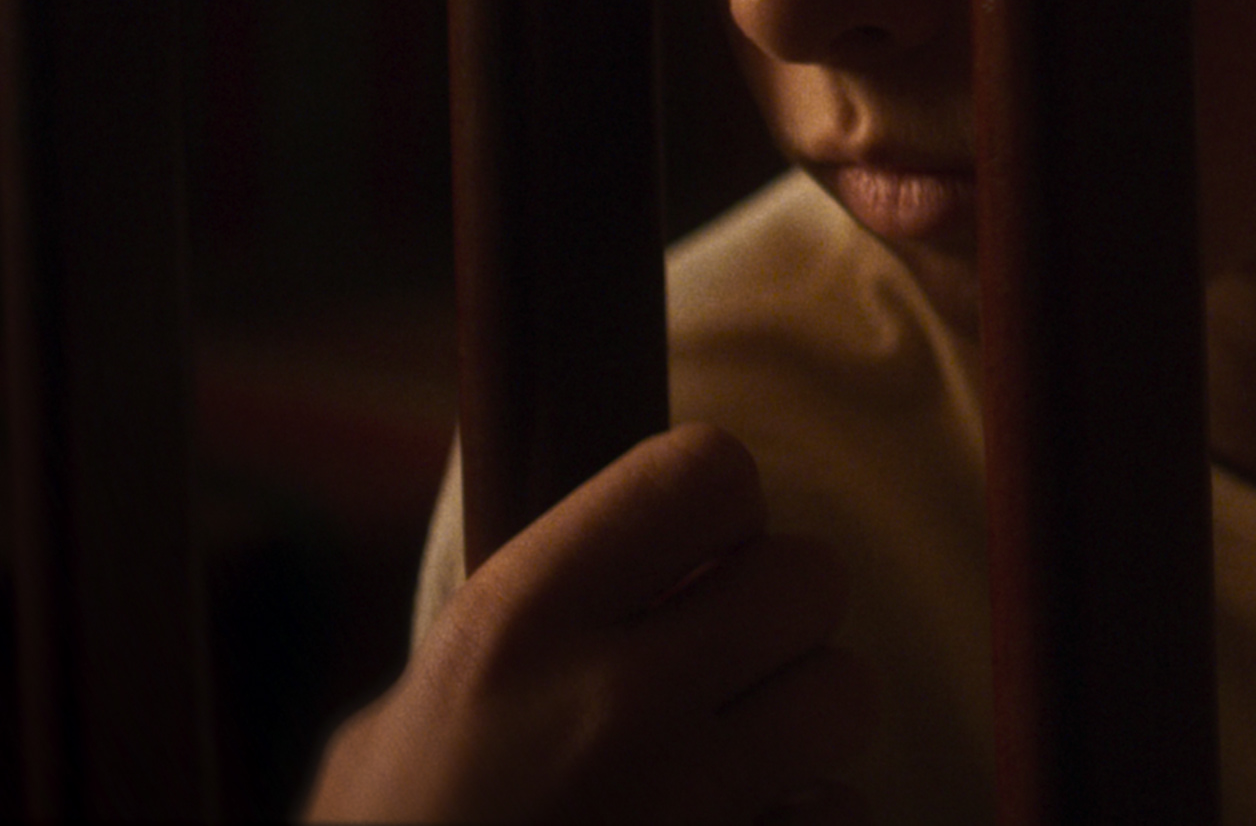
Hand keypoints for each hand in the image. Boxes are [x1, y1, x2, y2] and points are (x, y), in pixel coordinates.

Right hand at [307, 424, 874, 823]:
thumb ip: (526, 637)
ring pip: (845, 692)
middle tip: (719, 661)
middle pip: (810, 576)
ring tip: (730, 756)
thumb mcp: (405, 725)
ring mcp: (688, 802)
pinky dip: (805, 822)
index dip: (716, 507)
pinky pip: (841, 812)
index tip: (689, 552)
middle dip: (775, 616)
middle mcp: (615, 703)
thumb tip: (631, 562)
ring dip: (802, 719)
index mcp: (516, 629)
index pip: (705, 469)